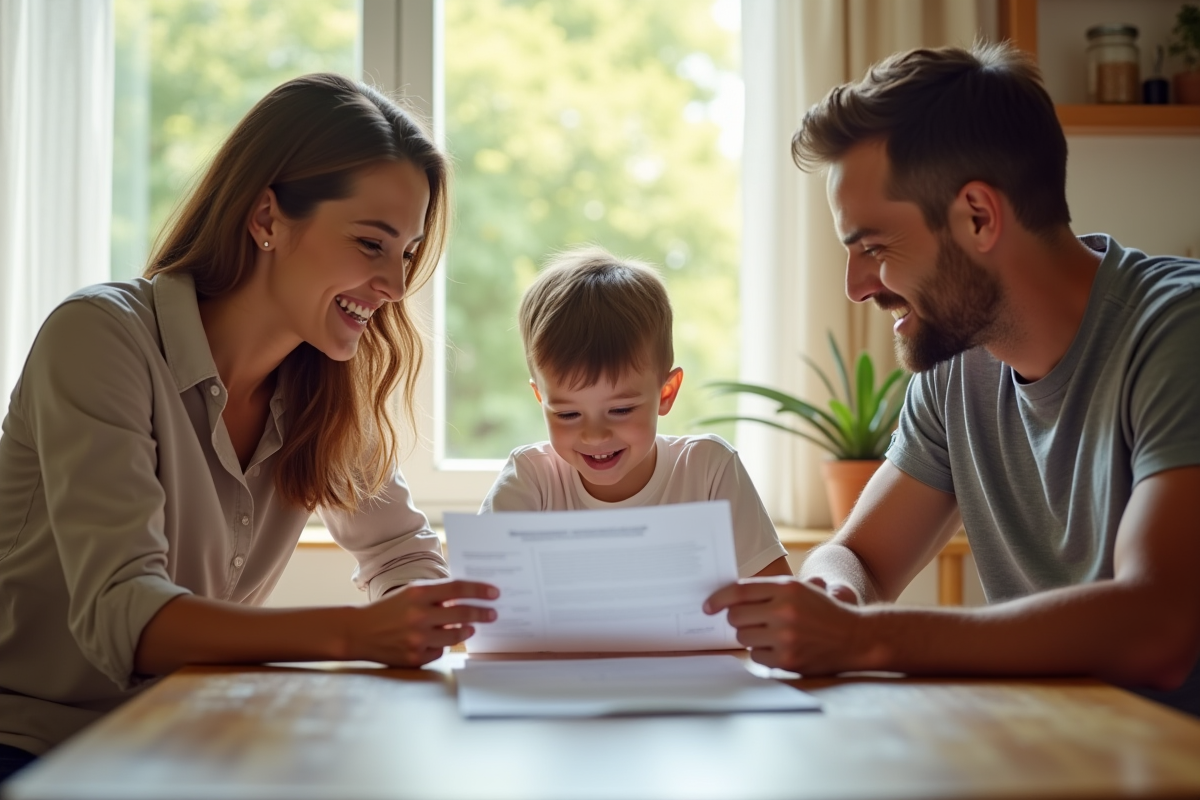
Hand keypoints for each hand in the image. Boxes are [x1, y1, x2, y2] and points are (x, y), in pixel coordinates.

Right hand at [349, 579, 498, 666]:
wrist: (359, 632)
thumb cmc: (388, 610)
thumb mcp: (410, 593)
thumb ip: (437, 594)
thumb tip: (467, 598)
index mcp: (418, 593)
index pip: (458, 589)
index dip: (479, 591)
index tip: (495, 593)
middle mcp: (419, 615)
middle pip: (462, 614)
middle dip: (481, 614)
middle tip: (493, 614)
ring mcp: (417, 639)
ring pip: (455, 636)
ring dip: (466, 631)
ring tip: (470, 628)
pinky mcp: (414, 657)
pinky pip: (440, 652)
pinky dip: (442, 645)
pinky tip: (437, 640)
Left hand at [703, 577, 872, 673]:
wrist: (856, 637)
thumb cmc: (823, 611)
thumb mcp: (799, 590)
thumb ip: (767, 591)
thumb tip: (729, 599)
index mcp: (786, 588)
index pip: (739, 592)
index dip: (718, 599)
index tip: (707, 606)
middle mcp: (784, 610)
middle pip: (736, 616)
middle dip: (738, 619)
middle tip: (751, 621)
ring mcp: (786, 637)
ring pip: (743, 637)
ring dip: (751, 636)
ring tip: (770, 634)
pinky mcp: (788, 659)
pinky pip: (756, 656)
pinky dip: (762, 653)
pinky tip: (779, 648)